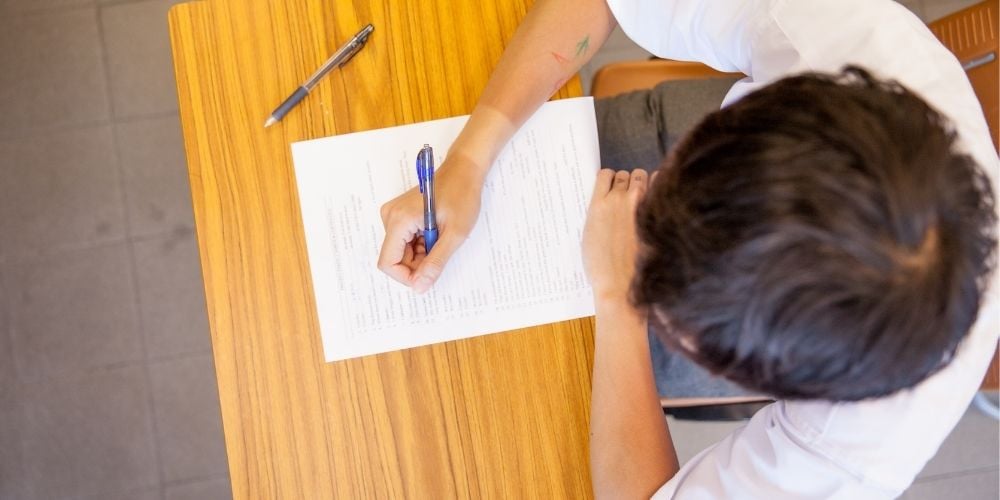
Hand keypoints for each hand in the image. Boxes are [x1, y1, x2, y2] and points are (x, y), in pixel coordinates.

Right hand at [377, 154, 483, 292]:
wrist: (464, 170)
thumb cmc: (462, 196)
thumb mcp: (454, 234)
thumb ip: (435, 262)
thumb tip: (420, 287)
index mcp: (399, 220)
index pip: (388, 263)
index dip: (407, 276)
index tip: (428, 275)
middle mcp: (390, 217)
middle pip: (395, 258)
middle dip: (418, 263)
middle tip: (442, 251)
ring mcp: (394, 215)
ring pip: (402, 251)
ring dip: (422, 253)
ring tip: (442, 237)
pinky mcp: (400, 215)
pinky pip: (405, 241)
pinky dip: (422, 244)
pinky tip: (437, 233)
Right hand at [582, 168, 650, 302]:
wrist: (620, 285)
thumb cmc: (602, 267)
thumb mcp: (589, 237)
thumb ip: (598, 214)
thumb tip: (606, 205)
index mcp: (597, 205)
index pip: (604, 175)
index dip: (609, 180)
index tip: (612, 187)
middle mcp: (617, 199)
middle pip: (625, 175)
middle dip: (626, 183)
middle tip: (627, 198)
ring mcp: (638, 203)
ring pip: (641, 176)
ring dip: (641, 184)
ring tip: (642, 200)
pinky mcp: (654, 211)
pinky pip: (658, 184)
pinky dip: (657, 188)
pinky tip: (655, 200)